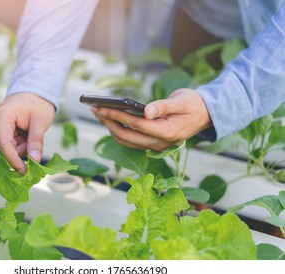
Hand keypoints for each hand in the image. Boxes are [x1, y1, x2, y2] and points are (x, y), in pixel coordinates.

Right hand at [0, 93, 54, 173]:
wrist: (33, 93)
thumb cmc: (38, 103)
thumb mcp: (41, 121)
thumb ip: (36, 141)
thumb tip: (34, 160)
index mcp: (3, 115)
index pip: (5, 143)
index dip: (14, 159)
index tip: (24, 171)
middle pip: (7, 147)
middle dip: (22, 148)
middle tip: (34, 138)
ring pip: (8, 147)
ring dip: (22, 145)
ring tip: (30, 132)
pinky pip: (9, 143)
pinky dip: (20, 142)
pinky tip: (25, 132)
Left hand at [91, 88, 211, 150]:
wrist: (205, 116)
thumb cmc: (194, 104)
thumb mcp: (182, 101)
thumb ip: (164, 106)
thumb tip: (146, 111)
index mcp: (167, 132)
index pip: (136, 124)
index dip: (117, 116)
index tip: (102, 108)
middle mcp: (160, 143)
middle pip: (126, 135)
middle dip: (108, 123)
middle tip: (94, 110)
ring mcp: (156, 146)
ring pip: (126, 140)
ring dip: (110, 128)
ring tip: (99, 114)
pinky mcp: (152, 144)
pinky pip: (131, 140)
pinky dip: (118, 131)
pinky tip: (111, 120)